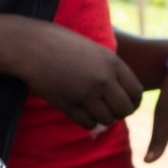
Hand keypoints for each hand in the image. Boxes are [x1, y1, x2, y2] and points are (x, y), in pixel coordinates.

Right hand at [11, 22, 142, 131]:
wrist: (30, 46)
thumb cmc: (59, 44)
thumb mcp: (92, 50)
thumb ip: (109, 68)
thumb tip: (121, 91)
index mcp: (112, 62)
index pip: (136, 92)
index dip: (133, 101)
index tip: (124, 102)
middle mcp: (103, 80)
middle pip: (125, 110)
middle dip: (119, 112)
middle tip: (109, 109)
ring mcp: (86, 94)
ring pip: (108, 120)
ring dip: (102, 118)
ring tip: (92, 109)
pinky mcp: (69, 105)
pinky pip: (89, 124)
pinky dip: (88, 121)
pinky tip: (80, 112)